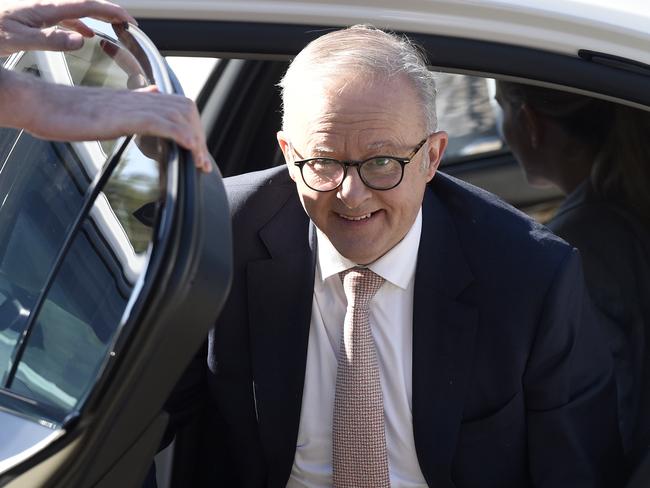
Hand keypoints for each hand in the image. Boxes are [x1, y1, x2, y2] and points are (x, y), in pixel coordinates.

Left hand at [0, 0, 135, 55]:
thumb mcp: (18, 41)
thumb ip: (51, 41)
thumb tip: (81, 41)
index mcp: (45, 9)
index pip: (87, 6)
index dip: (111, 11)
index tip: (129, 20)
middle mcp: (45, 6)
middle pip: (86, 5)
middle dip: (110, 12)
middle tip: (129, 24)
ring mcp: (40, 11)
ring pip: (77, 12)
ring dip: (98, 18)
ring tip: (113, 28)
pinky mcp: (35, 17)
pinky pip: (65, 19)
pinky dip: (81, 25)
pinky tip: (85, 35)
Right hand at [2, 70, 211, 171]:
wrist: (42, 104)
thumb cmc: (70, 110)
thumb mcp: (111, 107)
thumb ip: (135, 102)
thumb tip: (154, 94)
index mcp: (138, 98)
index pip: (179, 106)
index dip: (194, 128)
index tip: (198, 154)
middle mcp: (139, 98)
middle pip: (186, 110)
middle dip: (200, 137)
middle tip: (202, 164)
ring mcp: (132, 105)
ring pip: (179, 114)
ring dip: (195, 140)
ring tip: (199, 162)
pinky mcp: (124, 116)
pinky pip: (162, 122)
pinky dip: (181, 135)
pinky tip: (188, 150)